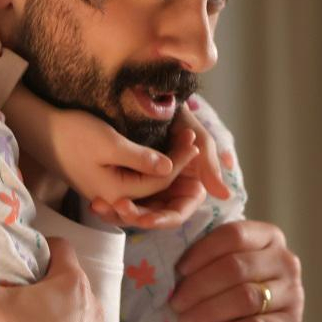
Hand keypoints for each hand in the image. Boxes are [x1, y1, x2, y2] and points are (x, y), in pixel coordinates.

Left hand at [89, 102, 230, 228]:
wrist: (152, 102)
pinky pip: (119, 202)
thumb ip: (209, 165)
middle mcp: (169, 195)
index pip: (176, 215)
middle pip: (151, 217)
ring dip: (116, 214)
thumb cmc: (181, 119)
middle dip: (133, 216)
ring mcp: (149, 192)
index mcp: (189, 191)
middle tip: (117, 208)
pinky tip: (95, 203)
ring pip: (133, 213)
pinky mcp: (130, 185)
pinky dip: (108, 205)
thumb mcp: (196, 140)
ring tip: (99, 206)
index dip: (161, 219)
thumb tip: (225, 195)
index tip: (144, 219)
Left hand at [168, 220, 305, 321]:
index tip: (178, 271)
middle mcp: (286, 260)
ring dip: (208, 311)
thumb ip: (209, 258)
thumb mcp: (225, 269)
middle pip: (236, 267)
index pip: (233, 235)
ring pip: (245, 297)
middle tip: (175, 303)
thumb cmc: (234, 295)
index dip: (201, 252)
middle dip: (199, 286)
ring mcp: (293, 294)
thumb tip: (169, 260)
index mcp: (268, 237)